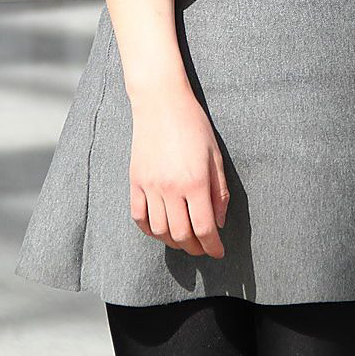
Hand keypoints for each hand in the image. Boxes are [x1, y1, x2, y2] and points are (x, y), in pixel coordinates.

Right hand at [129, 84, 229, 258]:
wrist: (160, 102)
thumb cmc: (193, 125)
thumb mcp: (215, 155)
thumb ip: (219, 191)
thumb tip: (218, 222)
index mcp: (195, 182)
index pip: (204, 228)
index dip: (212, 246)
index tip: (218, 252)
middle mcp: (171, 188)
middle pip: (181, 235)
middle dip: (195, 248)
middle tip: (203, 248)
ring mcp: (150, 186)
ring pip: (160, 230)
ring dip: (173, 242)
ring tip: (184, 240)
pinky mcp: (135, 181)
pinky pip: (139, 217)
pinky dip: (150, 230)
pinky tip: (161, 229)